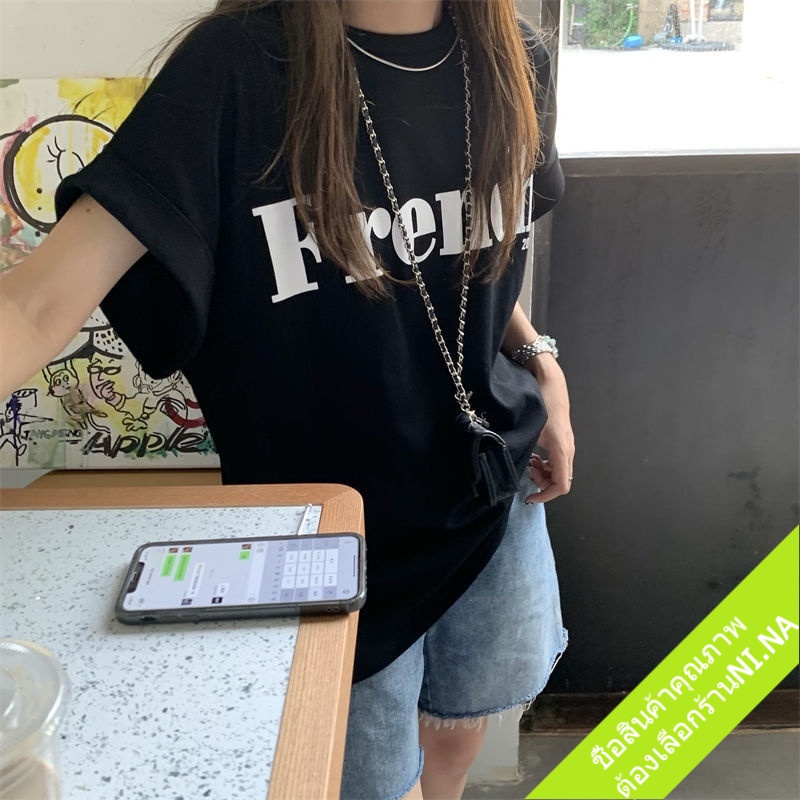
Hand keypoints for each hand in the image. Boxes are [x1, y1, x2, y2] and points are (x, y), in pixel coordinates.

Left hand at [525, 356, 574, 502]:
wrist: (549, 381)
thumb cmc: (540, 402)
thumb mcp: (530, 428)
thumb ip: (526, 451)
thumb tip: (517, 470)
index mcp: (561, 449)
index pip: (561, 485)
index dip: (545, 496)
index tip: (529, 497)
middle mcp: (568, 450)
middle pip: (561, 481)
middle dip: (542, 483)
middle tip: (527, 470)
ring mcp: (567, 445)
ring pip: (559, 472)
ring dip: (543, 473)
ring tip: (529, 462)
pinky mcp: (562, 441)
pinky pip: (557, 462)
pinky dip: (546, 464)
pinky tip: (534, 455)